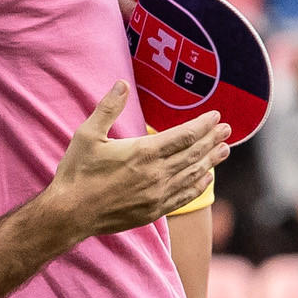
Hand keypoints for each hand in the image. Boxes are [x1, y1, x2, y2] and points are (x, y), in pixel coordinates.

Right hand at [41, 84, 229, 238]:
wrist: (70, 214)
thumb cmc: (77, 172)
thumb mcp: (88, 134)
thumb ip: (108, 108)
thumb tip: (121, 84)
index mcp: (143, 152)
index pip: (184, 135)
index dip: (202, 125)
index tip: (216, 116)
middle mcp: (156, 174)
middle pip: (193, 154)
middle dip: (212, 140)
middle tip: (227, 130)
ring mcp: (156, 194)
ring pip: (192, 175)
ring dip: (210, 161)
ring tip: (225, 150)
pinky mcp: (153, 211)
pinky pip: (183, 197)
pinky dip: (197, 186)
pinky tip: (206, 179)